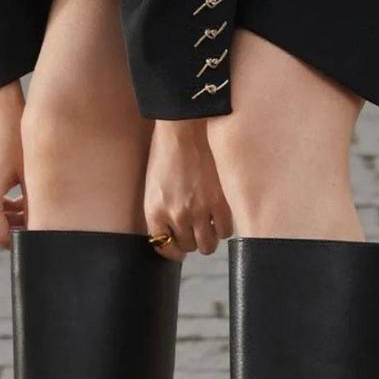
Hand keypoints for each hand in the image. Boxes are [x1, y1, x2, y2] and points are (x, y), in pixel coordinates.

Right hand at [0, 81, 26, 248]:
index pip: (0, 238)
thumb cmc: (18, 140)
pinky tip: (24, 199)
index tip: (40, 242)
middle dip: (17, 231)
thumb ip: (33, 208)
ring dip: (12, 219)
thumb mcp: (31, 176)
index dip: (21, 244)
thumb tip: (42, 230)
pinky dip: (5, 207)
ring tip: (36, 211)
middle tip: (42, 229)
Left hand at [145, 119, 232, 259]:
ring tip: (208, 225)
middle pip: (188, 247)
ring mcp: (199, 211)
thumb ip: (160, 213)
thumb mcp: (153, 187)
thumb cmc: (167, 153)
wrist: (185, 129)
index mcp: (155, 212)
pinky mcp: (219, 203)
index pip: (164, 247)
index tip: (179, 246)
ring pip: (207, 245)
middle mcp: (176, 216)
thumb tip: (172, 235)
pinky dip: (223, 228)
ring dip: (208, 238)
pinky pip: (225, 231)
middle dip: (191, 240)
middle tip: (195, 228)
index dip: (173, 249)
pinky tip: (219, 217)